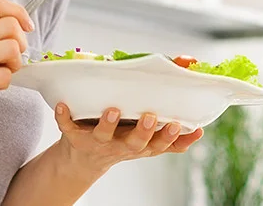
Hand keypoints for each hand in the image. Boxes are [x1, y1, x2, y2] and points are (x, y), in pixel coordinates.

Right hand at [0, 0, 33, 135]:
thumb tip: (21, 23)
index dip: (19, 12)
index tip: (27, 27)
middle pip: (11, 25)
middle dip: (21, 43)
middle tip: (11, 57)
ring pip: (12, 48)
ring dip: (15, 64)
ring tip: (1, 71)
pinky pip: (6, 75)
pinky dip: (4, 83)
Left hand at [53, 103, 203, 173]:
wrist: (81, 157)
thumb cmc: (120, 138)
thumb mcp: (146, 140)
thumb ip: (171, 137)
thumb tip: (200, 129)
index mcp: (139, 144)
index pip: (159, 144)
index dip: (169, 137)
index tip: (179, 124)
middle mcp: (120, 145)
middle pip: (135, 143)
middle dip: (144, 132)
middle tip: (151, 116)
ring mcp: (97, 142)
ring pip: (103, 135)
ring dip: (108, 123)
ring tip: (113, 110)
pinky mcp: (74, 137)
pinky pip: (67, 127)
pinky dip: (64, 117)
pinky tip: (62, 105)